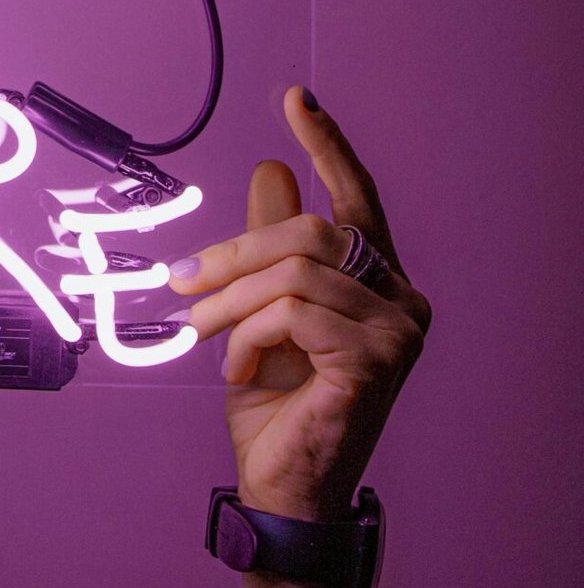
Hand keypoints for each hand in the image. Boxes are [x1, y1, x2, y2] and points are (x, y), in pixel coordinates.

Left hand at [167, 87, 430, 521]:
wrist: (282, 489)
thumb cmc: (276, 405)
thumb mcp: (261, 312)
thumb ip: (270, 246)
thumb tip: (271, 171)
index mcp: (380, 283)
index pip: (357, 199)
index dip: (327, 145)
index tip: (295, 98)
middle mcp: (403, 301)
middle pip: (312, 231)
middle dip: (235, 251)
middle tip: (183, 280)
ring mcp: (397, 331)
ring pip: (293, 272)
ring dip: (229, 301)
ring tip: (199, 332)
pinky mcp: (374, 360)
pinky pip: (290, 313)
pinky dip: (245, 335)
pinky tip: (236, 369)